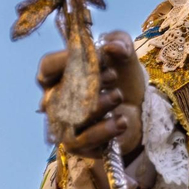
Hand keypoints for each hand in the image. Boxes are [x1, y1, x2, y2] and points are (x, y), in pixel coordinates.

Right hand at [38, 29, 144, 158]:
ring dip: (96, 106)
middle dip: (86, 83)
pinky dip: (104, 130)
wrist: (141, 109)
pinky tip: (122, 120)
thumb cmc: (122, 77)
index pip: (47, 67)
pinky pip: (84, 141)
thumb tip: (113, 47)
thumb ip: (120, 42)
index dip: (66, 59)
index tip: (97, 55)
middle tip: (113, 75)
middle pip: (57, 93)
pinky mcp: (80, 145)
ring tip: (118, 95)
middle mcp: (56, 101)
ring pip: (70, 119)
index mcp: (59, 76)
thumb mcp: (124, 54)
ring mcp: (66, 124)